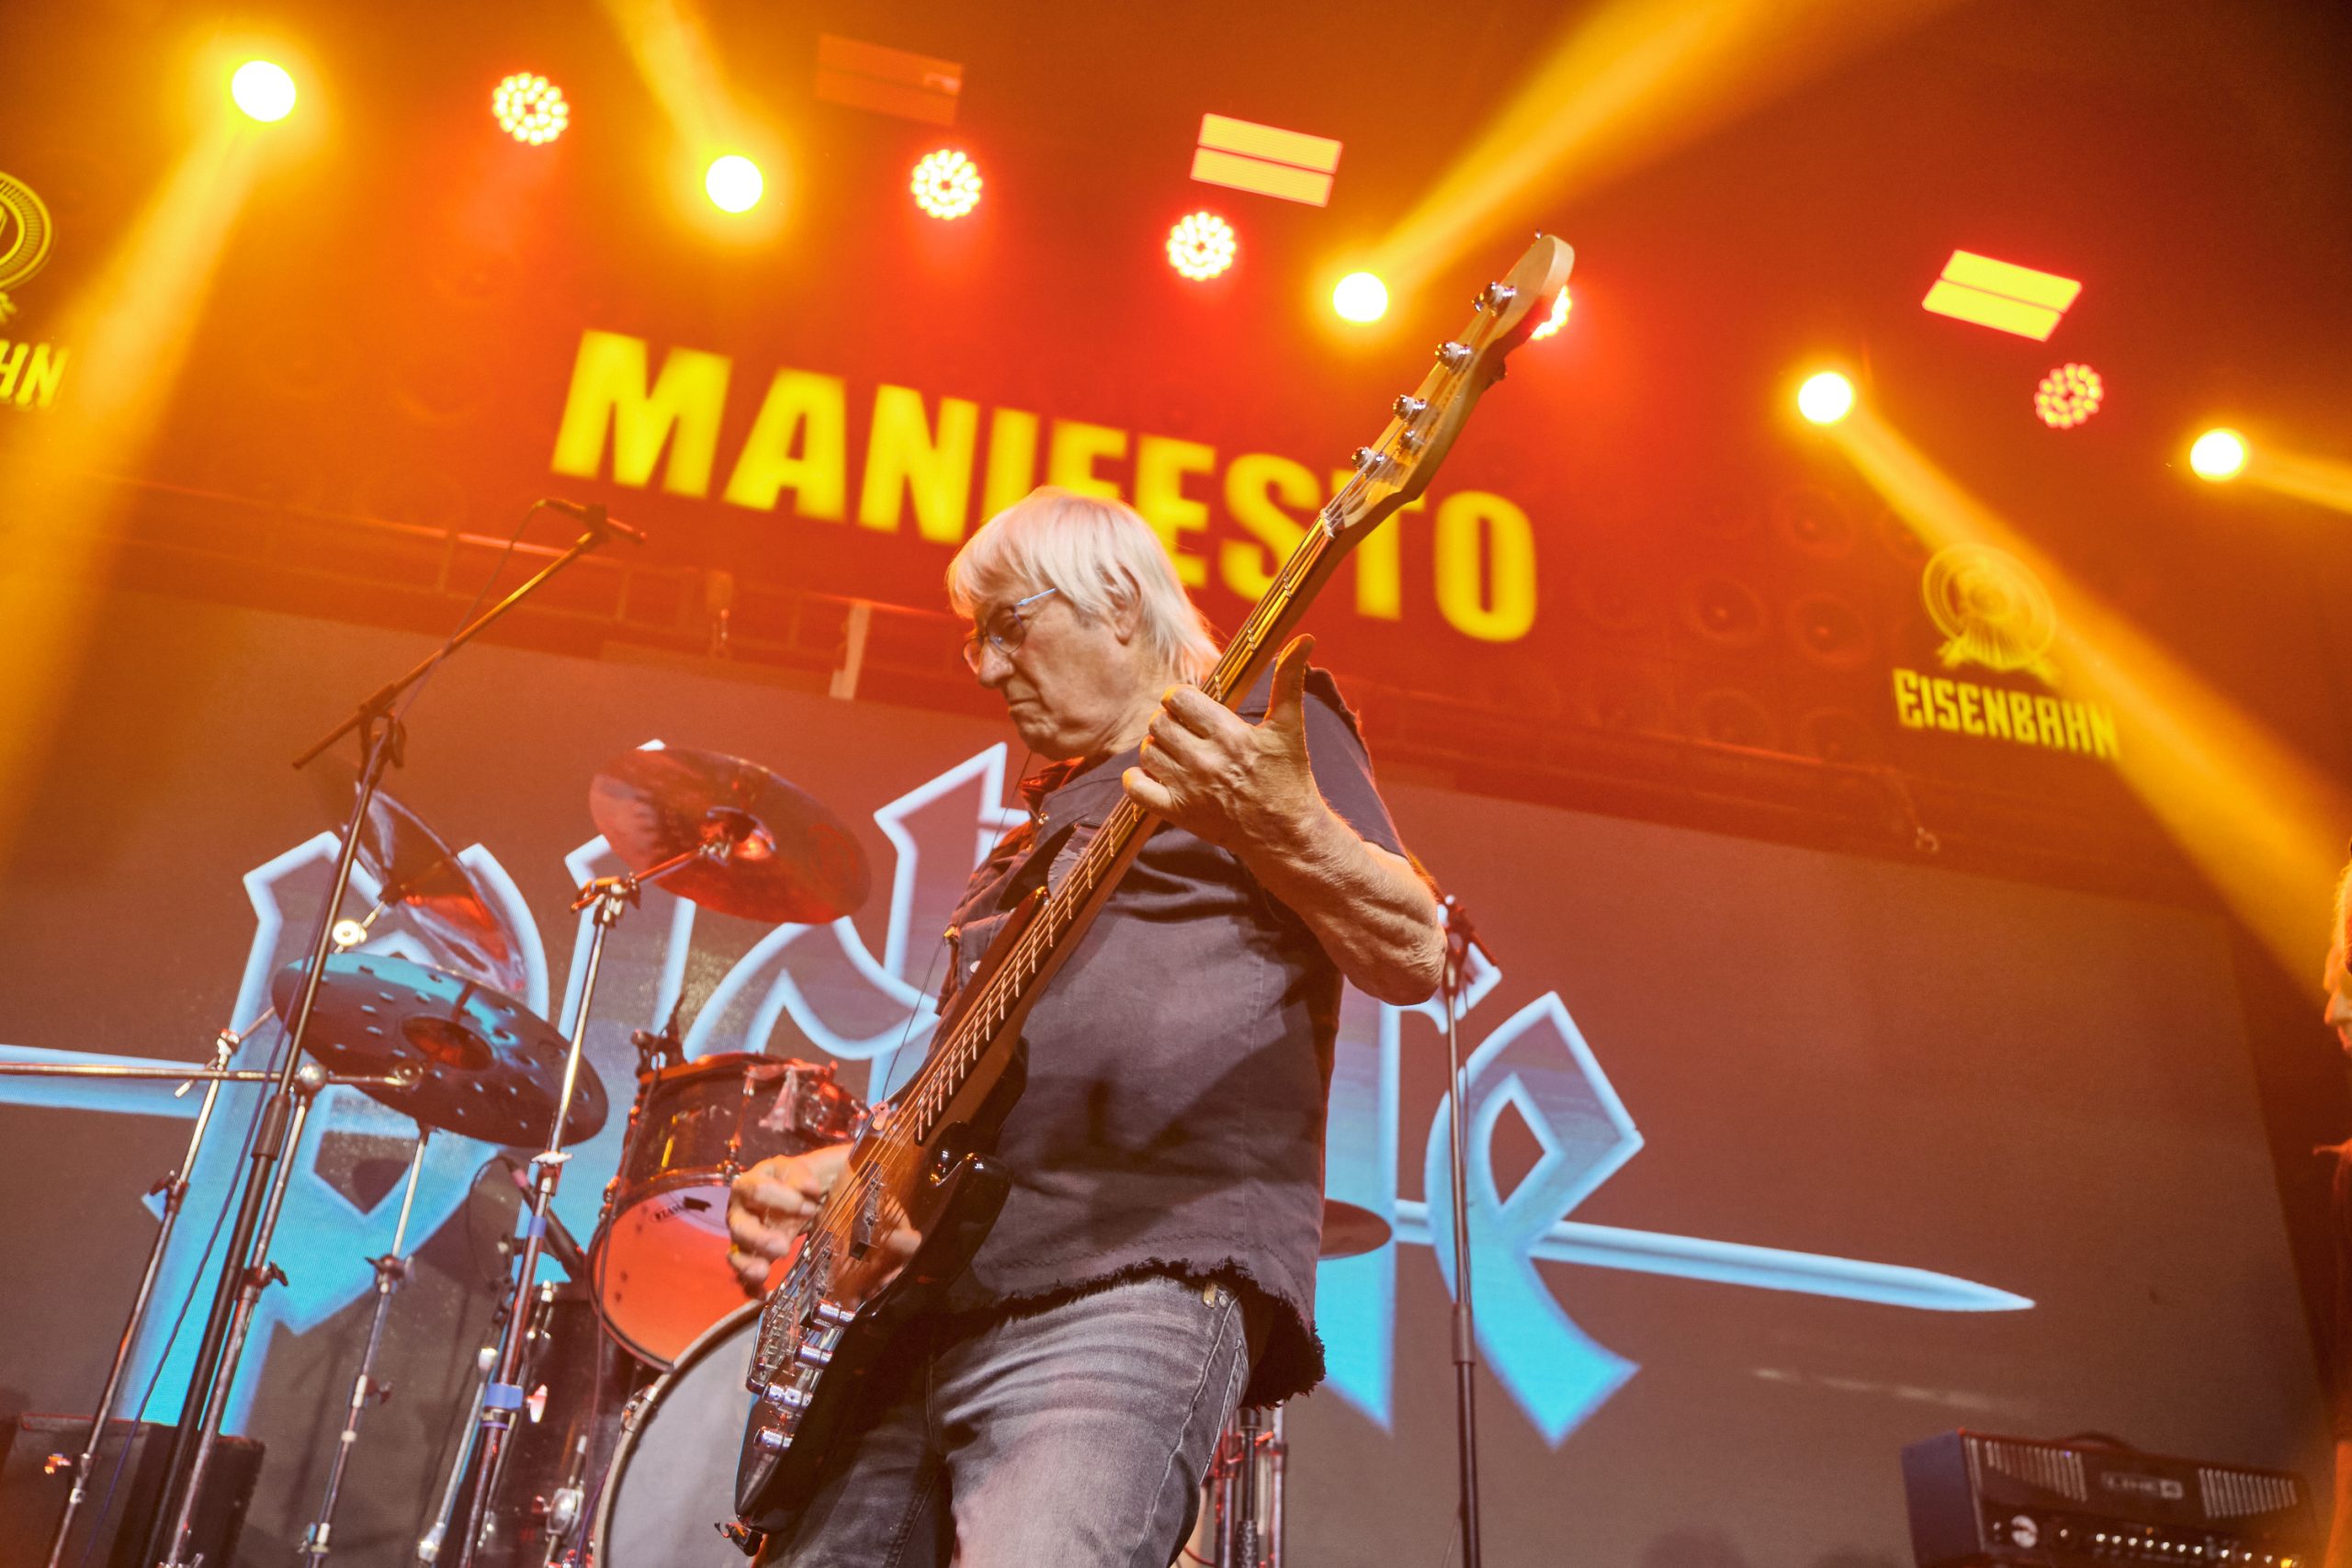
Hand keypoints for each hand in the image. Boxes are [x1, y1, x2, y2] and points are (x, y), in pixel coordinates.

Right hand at [727, 1143, 850, 1292]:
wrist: (799, 1191)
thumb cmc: (797, 1179)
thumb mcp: (801, 1169)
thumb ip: (803, 1176)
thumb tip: (809, 1189)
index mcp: (750, 1184)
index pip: (758, 1191)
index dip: (785, 1200)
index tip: (812, 1206)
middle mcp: (740, 1211)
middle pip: (739, 1227)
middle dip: (760, 1238)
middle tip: (784, 1247)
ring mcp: (743, 1236)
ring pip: (736, 1253)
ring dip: (749, 1264)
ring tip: (763, 1273)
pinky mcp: (750, 1256)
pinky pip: (743, 1275)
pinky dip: (751, 1287)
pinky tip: (763, 1295)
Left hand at [1123, 634, 1322, 853]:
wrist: (1286, 835)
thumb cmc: (1289, 779)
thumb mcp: (1289, 728)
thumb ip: (1289, 681)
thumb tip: (1304, 639)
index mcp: (1230, 735)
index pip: (1179, 699)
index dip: (1181, 699)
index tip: (1193, 709)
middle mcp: (1206, 761)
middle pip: (1158, 723)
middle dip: (1169, 722)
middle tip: (1185, 731)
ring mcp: (1189, 789)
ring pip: (1147, 751)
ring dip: (1157, 749)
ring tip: (1177, 754)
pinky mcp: (1178, 813)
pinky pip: (1136, 789)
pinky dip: (1137, 780)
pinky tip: (1155, 775)